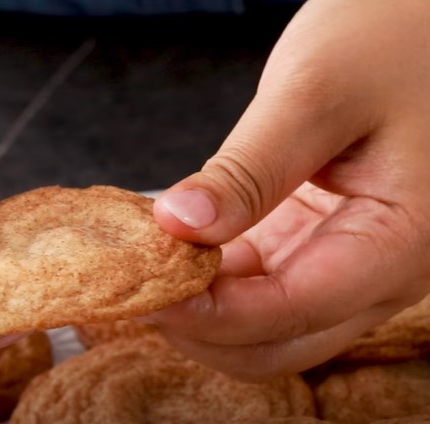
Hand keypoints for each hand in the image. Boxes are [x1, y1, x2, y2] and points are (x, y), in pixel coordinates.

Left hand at [151, 0, 429, 379]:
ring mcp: (351, 261)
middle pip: (278, 342)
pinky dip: (216, 281)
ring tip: (145, 269)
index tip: (141, 291)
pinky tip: (175, 253)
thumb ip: (249, 169)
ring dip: (203, 309)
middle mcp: (381, 269)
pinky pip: (264, 286)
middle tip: (134, 287)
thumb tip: (180, 225)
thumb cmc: (391, 39)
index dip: (207, 315)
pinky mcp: (320, 242)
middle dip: (201, 327)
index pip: (289, 312)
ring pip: (268, 325)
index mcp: (399, 242)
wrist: (420, 21)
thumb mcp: (315, 94)